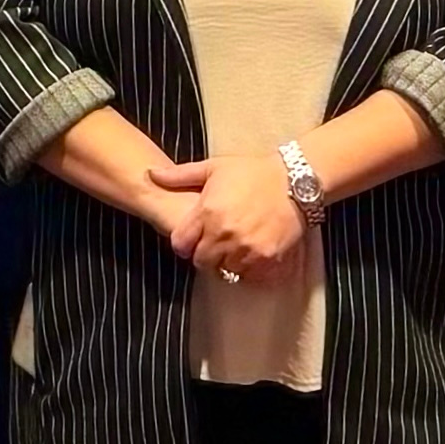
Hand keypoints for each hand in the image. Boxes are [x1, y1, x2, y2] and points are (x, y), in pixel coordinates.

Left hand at [149, 154, 305, 285]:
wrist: (295, 180)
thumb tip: (149, 174)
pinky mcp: (266, 258)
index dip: (185, 243)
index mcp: (207, 213)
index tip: (194, 238)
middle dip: (205, 254)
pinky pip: (249, 276)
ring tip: (237, 246)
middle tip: (217, 243)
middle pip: (201, 261)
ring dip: (228, 262)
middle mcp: (224, 234)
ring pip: (224, 270)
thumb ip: (180, 176)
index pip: (181, 244)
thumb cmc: (252, 171)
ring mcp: (245, 248)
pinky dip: (249, 269)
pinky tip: (253, 253)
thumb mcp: (214, 167)